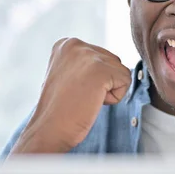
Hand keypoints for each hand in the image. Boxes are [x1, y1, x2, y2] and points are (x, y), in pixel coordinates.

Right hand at [10, 38, 131, 154]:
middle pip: (113, 61)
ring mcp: (88, 55)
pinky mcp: (101, 70)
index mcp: (66, 44)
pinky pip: (126, 81)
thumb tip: (111, 64)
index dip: (93, 79)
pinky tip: (92, 102)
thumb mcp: (68, 74)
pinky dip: (114, 98)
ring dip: (108, 90)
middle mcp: (75, 44)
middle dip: (102, 82)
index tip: (73, 89)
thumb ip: (85, 63)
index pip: (102, 56)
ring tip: (84, 98)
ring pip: (120, 71)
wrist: (48, 130)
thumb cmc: (59, 109)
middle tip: (79, 95)